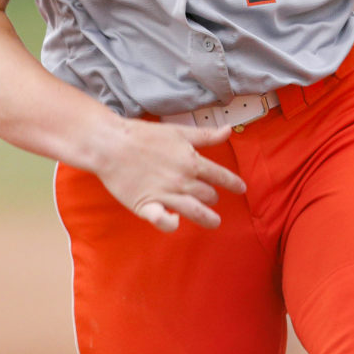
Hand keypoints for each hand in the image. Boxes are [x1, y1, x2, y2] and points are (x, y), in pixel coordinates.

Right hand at [95, 119, 245, 232]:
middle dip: (213, 197)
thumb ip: (205, 135)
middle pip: (208, 195)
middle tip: (213, 198)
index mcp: (191, 161)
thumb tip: (229, 129)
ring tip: (214, 221)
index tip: (241, 188)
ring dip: (207, 218)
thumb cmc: (144, 135)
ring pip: (195, 211)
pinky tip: (176, 222)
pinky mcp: (147, 206)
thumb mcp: (179, 131)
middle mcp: (182, 180)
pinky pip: (164, 221)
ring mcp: (166, 194)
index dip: (233, 183)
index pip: (220, 175)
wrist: (112, 144)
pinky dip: (172, 224)